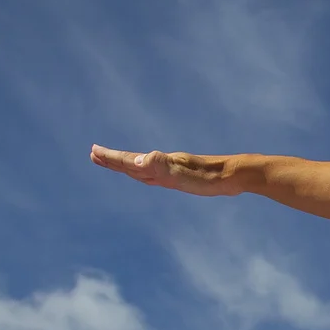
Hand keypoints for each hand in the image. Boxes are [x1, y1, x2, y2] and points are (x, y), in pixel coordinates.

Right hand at [90, 144, 248, 196]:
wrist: (236, 175)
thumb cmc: (210, 177)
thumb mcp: (183, 174)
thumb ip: (161, 166)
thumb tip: (137, 160)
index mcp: (160, 164)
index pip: (130, 161)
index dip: (112, 158)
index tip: (93, 152)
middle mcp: (164, 165)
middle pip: (133, 163)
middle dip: (112, 160)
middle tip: (93, 154)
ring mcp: (173, 170)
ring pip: (143, 168)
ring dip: (126, 165)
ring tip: (112, 162)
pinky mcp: (183, 177)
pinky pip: (156, 175)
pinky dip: (145, 173)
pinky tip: (146, 174)